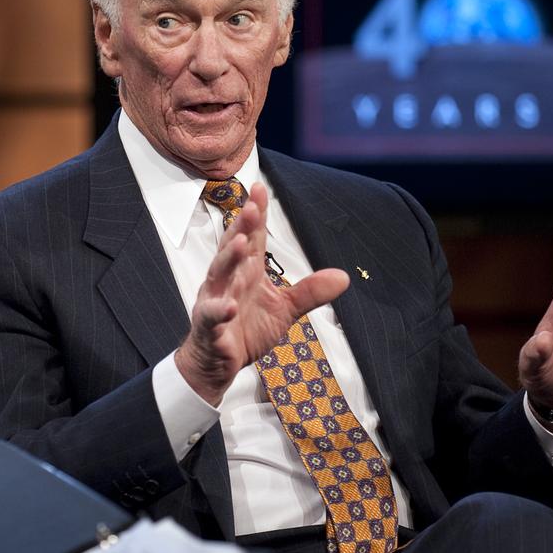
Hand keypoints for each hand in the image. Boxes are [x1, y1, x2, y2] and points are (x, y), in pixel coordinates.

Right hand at [176, 182, 348, 403]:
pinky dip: (220, 310)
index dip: (256, 214)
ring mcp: (215, 300)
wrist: (217, 363)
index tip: (260, 188)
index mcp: (247, 272)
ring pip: (219, 274)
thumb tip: (344, 277)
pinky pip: (212, 315)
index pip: (252, 237)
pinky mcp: (208, 326)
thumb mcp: (284, 310)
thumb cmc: (245, 330)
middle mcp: (228, 280)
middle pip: (234, 248)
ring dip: (229, 258)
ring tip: (241, 242)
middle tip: (252, 207)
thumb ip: (310, 292)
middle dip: (242, 227)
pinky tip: (231, 306)